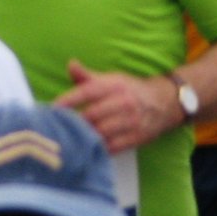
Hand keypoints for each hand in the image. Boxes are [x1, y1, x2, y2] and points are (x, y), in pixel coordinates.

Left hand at [56, 61, 178, 152]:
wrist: (164, 103)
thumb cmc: (130, 90)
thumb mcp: (111, 79)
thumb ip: (87, 76)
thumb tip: (70, 65)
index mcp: (115, 85)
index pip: (88, 91)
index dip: (69, 100)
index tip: (52, 109)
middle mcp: (123, 102)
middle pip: (92, 115)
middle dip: (73, 123)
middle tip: (55, 130)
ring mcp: (130, 121)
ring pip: (101, 133)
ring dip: (84, 138)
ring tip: (67, 142)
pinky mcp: (135, 138)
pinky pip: (111, 147)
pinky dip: (97, 150)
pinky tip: (86, 150)